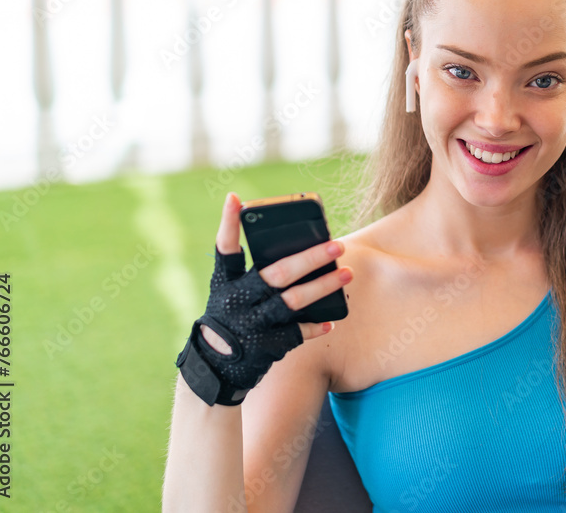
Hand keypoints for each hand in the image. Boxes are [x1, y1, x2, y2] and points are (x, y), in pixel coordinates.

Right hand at [176, 192, 351, 405]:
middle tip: (338, 246)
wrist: (217, 366)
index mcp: (225, 282)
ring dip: (323, 287)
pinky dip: (315, 326)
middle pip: (277, 273)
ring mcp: (252, 322)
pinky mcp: (265, 344)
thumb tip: (299, 246)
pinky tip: (331, 320)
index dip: (228, 223)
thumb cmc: (232, 316)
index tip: (235, 199)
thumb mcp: (230, 291)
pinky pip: (296, 332)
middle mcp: (237, 300)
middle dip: (311, 258)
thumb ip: (253, 270)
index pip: (225, 248)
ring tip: (347, 274)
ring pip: (293, 301)